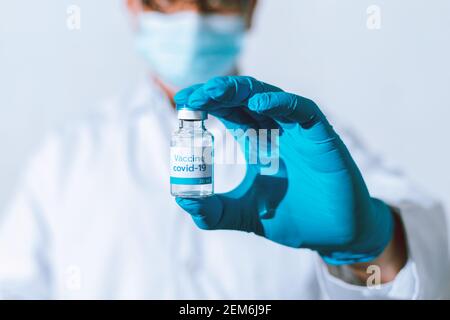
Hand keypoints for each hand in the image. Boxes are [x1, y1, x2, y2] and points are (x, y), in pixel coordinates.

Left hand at [174, 76, 393, 264]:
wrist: (333, 234)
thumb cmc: (292, 217)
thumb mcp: (243, 215)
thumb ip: (214, 211)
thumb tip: (183, 201)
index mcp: (255, 140)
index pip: (226, 110)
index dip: (205, 102)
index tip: (182, 101)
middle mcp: (274, 129)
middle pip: (242, 98)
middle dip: (216, 92)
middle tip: (191, 97)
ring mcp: (297, 130)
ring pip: (268, 96)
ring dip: (241, 91)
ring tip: (214, 92)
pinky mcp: (321, 136)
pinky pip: (301, 110)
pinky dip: (281, 103)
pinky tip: (257, 104)